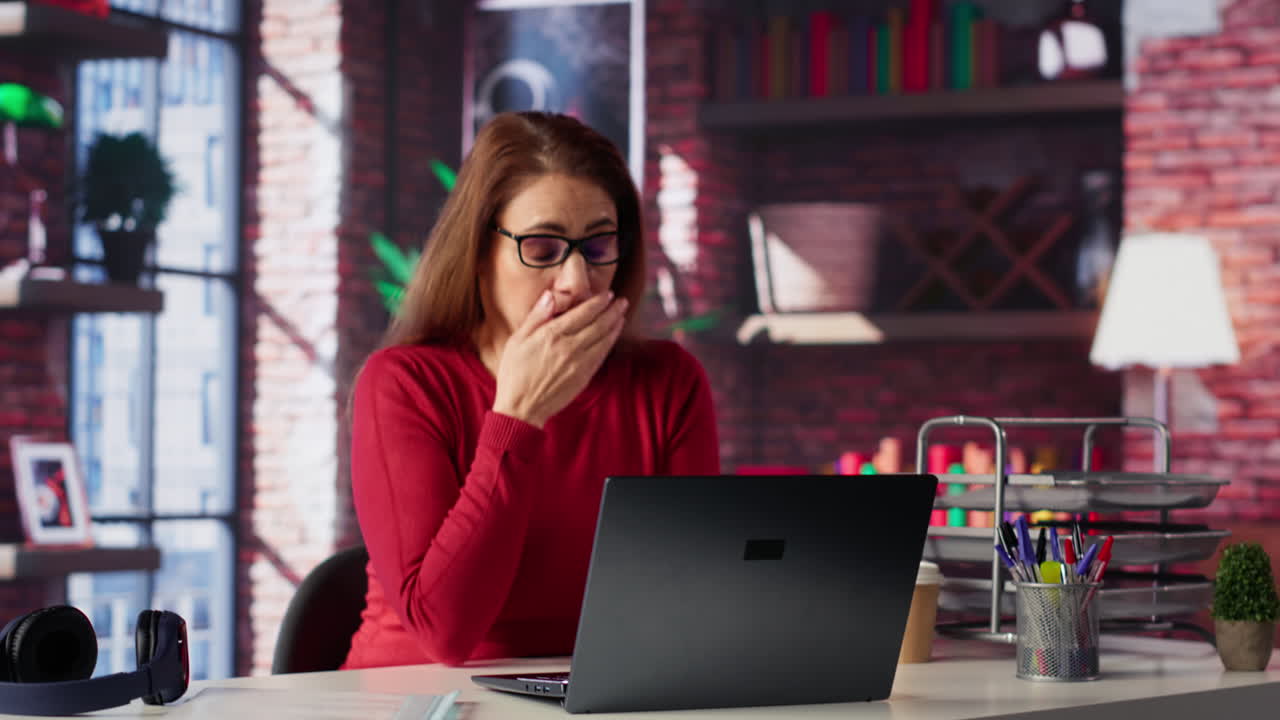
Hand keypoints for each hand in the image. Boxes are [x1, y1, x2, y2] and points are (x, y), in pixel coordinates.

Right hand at [492, 289, 627, 427]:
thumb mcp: (517, 340)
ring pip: (604, 339)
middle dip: (612, 310)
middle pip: (599, 324)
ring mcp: (580, 363)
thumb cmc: (514, 373)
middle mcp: (570, 347)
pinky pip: (602, 355)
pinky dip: (610, 343)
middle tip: (621, 301)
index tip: (607, 294)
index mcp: (552, 335)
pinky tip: (613, 335)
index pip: (583, 313)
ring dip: (615, 325)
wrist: (522, 408)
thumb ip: (536, 316)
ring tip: (622, 314)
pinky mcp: (584, 377)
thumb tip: (550, 296)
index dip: (598, 302)